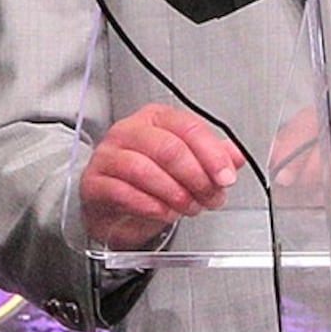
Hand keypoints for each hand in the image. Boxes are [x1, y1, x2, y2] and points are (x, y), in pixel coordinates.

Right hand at [82, 102, 243, 249]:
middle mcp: (129, 131)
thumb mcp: (184, 165)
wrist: (112, 203)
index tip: (226, 177)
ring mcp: (108, 155)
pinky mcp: (95, 182)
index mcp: (156, 119)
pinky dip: (150, 206)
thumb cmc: (147, 179)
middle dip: (195, 178)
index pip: (188, 127)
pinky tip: (165, 213)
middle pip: (168, 147)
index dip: (212, 155)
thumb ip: (211, 158)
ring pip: (144, 169)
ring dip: (174, 194)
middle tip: (209, 197)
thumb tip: (236, 157)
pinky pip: (123, 191)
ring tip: (188, 208)